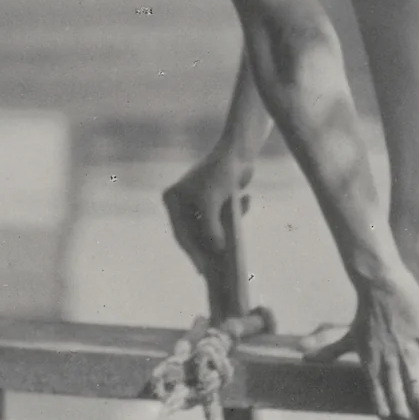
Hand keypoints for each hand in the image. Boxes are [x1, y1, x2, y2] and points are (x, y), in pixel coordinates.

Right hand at [162, 154, 248, 281]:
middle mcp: (182, 200)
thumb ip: (210, 228)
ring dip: (225, 233)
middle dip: (209, 248)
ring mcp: (199, 200)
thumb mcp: (211, 203)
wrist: (239, 149)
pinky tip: (245, 199)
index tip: (203, 270)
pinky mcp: (216, 199)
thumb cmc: (220, 172)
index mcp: (173, 199)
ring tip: (235, 248)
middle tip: (218, 269)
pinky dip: (235, 216)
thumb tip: (216, 251)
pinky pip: (223, 217)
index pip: (181, 234)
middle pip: (195, 233)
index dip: (193, 254)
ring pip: (211, 228)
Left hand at [304, 269, 418, 419]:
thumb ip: (330, 350)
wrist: (379, 283)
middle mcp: (391, 365)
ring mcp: (411, 352)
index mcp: (373, 368)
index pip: (381, 402)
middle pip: (402, 402)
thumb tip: (304, 355)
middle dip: (413, 419)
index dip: (391, 417)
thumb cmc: (365, 311)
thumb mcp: (348, 335)